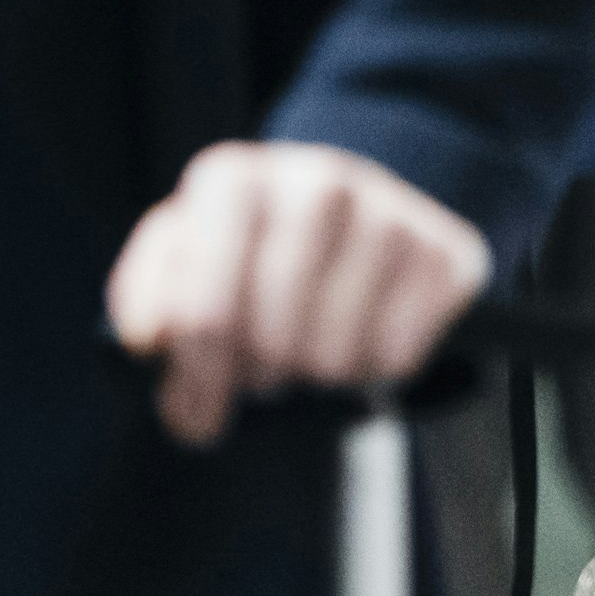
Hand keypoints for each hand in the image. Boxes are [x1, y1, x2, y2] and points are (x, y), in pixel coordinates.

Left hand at [103, 138, 492, 442]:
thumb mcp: (183, 257)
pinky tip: (360, 339)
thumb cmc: (248, 249)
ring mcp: (389, 209)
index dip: (197, 382)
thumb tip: (147, 339)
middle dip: (257, 380)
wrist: (351, 206)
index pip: (204, 315)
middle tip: (260, 378)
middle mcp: (315, 178)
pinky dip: (374, 371)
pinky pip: (397, 356)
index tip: (193, 416)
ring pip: (334, 355)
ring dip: (314, 377)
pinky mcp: (447, 250)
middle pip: (272, 340)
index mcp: (231, 179)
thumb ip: (147, 298)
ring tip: (306, 352)